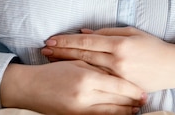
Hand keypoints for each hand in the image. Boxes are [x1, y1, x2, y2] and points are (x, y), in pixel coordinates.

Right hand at [0, 59, 146, 114]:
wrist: (30, 88)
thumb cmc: (54, 71)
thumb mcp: (77, 64)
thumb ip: (98, 66)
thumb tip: (119, 72)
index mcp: (86, 77)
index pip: (117, 85)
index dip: (132, 90)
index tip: (144, 92)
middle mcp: (84, 96)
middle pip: (116, 101)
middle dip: (132, 102)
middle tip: (144, 100)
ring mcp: (79, 110)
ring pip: (110, 113)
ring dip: (125, 112)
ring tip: (136, 109)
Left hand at [41, 27, 174, 91]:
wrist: (172, 68)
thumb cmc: (153, 47)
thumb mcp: (132, 33)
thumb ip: (107, 32)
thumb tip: (85, 32)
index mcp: (119, 44)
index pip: (87, 41)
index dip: (68, 40)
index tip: (52, 39)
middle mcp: (117, 61)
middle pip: (83, 55)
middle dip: (62, 51)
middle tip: (44, 49)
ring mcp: (118, 76)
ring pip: (87, 69)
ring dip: (67, 63)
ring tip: (51, 59)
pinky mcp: (120, 87)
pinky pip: (98, 80)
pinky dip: (82, 74)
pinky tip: (70, 72)